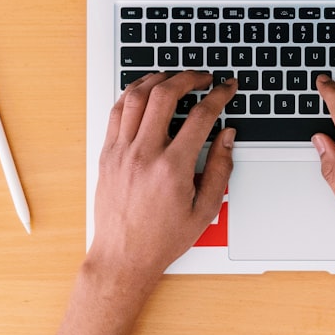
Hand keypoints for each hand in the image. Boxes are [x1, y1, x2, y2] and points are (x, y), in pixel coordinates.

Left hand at [88, 71, 237, 278]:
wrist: (123, 257)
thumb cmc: (162, 238)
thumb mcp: (205, 209)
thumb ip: (220, 168)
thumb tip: (228, 136)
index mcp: (172, 169)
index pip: (200, 116)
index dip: (219, 96)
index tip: (226, 88)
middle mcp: (144, 155)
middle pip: (165, 95)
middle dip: (188, 77)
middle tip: (203, 77)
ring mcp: (121, 152)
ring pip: (136, 96)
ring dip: (158, 79)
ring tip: (173, 77)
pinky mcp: (107, 154)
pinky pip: (116, 111)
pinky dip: (131, 94)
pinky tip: (144, 92)